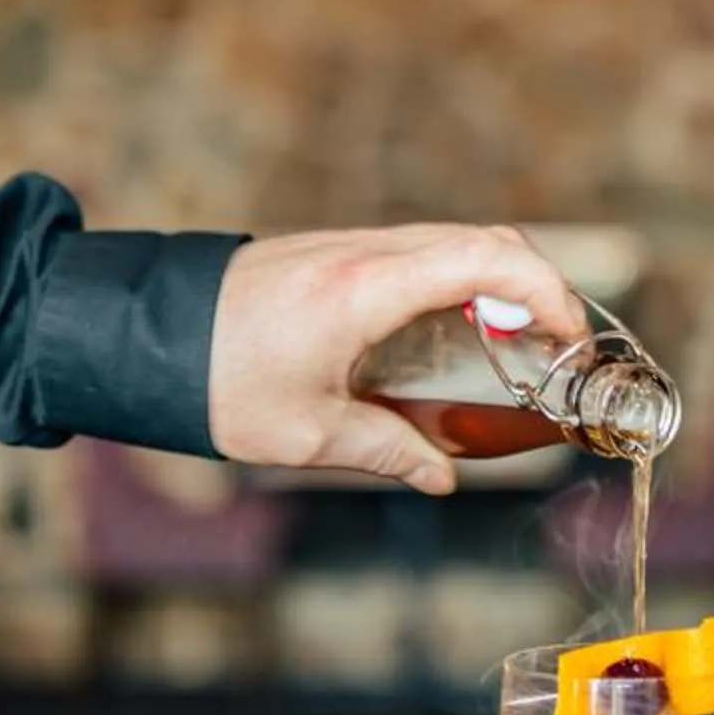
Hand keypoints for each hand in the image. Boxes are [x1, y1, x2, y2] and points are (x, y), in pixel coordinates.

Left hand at [207, 223, 586, 493]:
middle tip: (562, 342)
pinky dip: (463, 274)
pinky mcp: (336, 250)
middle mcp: (364, 252)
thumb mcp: (306, 434)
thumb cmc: (218, 381)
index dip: (544, 288)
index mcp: (364, 289)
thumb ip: (386, 451)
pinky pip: (421, 248)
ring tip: (524, 339)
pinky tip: (465, 326)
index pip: (484, 258)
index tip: (569, 334)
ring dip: (503, 276)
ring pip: (454, 237)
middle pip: (483, 238)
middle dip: (539, 282)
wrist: (143, 332)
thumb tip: (440, 477)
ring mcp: (350, 243)